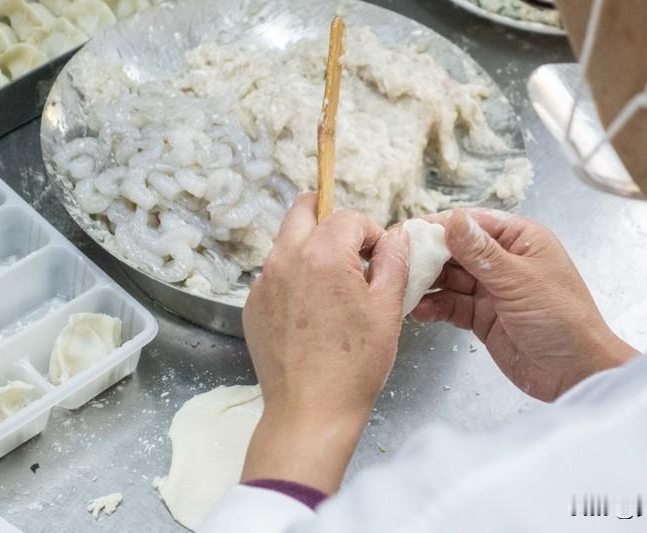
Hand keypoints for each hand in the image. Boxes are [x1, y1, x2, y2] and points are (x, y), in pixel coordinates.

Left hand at [241, 193, 408, 492]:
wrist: (310, 410)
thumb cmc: (356, 363)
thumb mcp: (388, 307)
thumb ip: (394, 260)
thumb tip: (395, 235)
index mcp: (322, 253)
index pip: (349, 217)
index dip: (371, 233)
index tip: (380, 258)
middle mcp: (284, 258)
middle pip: (303, 210)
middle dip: (329, 219)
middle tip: (350, 247)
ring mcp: (262, 282)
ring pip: (286, 244)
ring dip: (310, 250)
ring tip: (333, 289)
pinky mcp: (251, 306)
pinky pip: (274, 276)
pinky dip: (294, 280)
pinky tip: (311, 315)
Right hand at [414, 208, 635, 401]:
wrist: (575, 374)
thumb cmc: (561, 319)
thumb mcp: (518, 280)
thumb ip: (481, 252)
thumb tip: (451, 219)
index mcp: (520, 239)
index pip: (472, 223)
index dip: (438, 226)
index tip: (408, 230)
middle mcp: (504, 260)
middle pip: (456, 250)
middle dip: (428, 256)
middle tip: (398, 262)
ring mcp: (492, 290)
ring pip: (450, 279)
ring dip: (428, 283)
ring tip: (404, 288)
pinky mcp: (482, 317)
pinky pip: (452, 305)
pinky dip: (435, 307)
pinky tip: (419, 311)